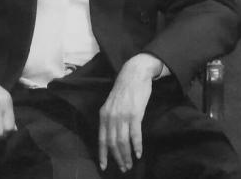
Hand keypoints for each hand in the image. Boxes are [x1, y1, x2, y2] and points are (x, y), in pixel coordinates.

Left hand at [97, 53, 161, 171]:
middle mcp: (111, 116)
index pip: (101, 139)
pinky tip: (139, 153)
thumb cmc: (125, 88)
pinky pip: (135, 134)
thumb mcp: (112, 103)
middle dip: (117, 158)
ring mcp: (123, 115)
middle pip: (112, 143)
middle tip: (124, 168)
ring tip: (130, 164)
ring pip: (123, 141)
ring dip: (126, 155)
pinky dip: (137, 146)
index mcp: (104, 114)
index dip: (103, 154)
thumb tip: (111, 135)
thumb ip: (110, 117)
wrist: (134, 73)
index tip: (104, 166)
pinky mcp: (135, 113)